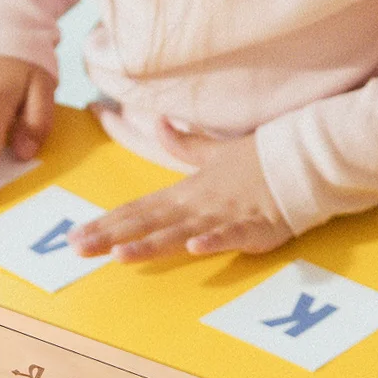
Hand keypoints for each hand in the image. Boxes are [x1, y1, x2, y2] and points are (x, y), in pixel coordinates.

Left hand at [69, 131, 290, 261]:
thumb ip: (185, 144)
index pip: (137, 209)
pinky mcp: (253, 227)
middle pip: (147, 223)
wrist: (301, 158)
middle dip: (111, 236)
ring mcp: (223, 216)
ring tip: (120, 255)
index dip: (106, 222)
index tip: (76, 235)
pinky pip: (231, 235)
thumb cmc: (259, 160)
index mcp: (186, 191)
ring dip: (151, 244)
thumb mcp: (216, 152)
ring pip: (181, 232)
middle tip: (77, 249)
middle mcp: (197, 205)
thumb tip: (159, 122)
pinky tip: (195, 249)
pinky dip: (214, 241)